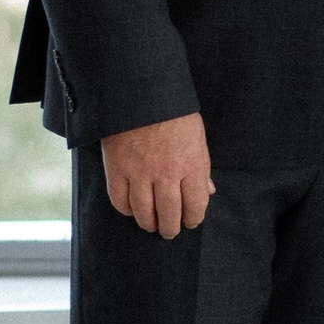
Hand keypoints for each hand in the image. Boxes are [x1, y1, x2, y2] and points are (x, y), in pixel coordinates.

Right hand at [101, 114, 212, 237]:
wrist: (140, 91)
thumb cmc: (172, 113)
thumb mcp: (197, 137)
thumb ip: (201, 168)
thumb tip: (207, 192)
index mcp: (191, 164)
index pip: (196, 205)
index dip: (194, 218)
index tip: (190, 222)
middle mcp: (166, 173)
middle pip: (170, 214)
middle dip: (171, 228)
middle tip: (170, 231)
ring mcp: (140, 173)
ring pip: (144, 212)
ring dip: (149, 223)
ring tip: (151, 225)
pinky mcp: (117, 169)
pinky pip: (120, 200)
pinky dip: (126, 210)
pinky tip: (132, 209)